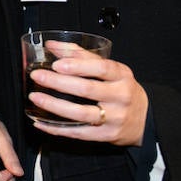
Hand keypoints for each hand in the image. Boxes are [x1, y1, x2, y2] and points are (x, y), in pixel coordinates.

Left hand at [28, 44, 148, 145]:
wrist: (144, 119)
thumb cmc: (122, 89)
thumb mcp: (111, 70)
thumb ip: (81, 55)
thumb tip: (52, 45)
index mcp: (121, 76)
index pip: (101, 68)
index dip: (78, 66)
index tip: (56, 63)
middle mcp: (120, 97)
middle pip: (87, 89)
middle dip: (58, 82)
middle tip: (38, 76)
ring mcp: (114, 118)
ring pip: (81, 113)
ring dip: (54, 106)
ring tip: (36, 97)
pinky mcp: (106, 135)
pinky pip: (78, 133)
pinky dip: (57, 129)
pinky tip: (41, 123)